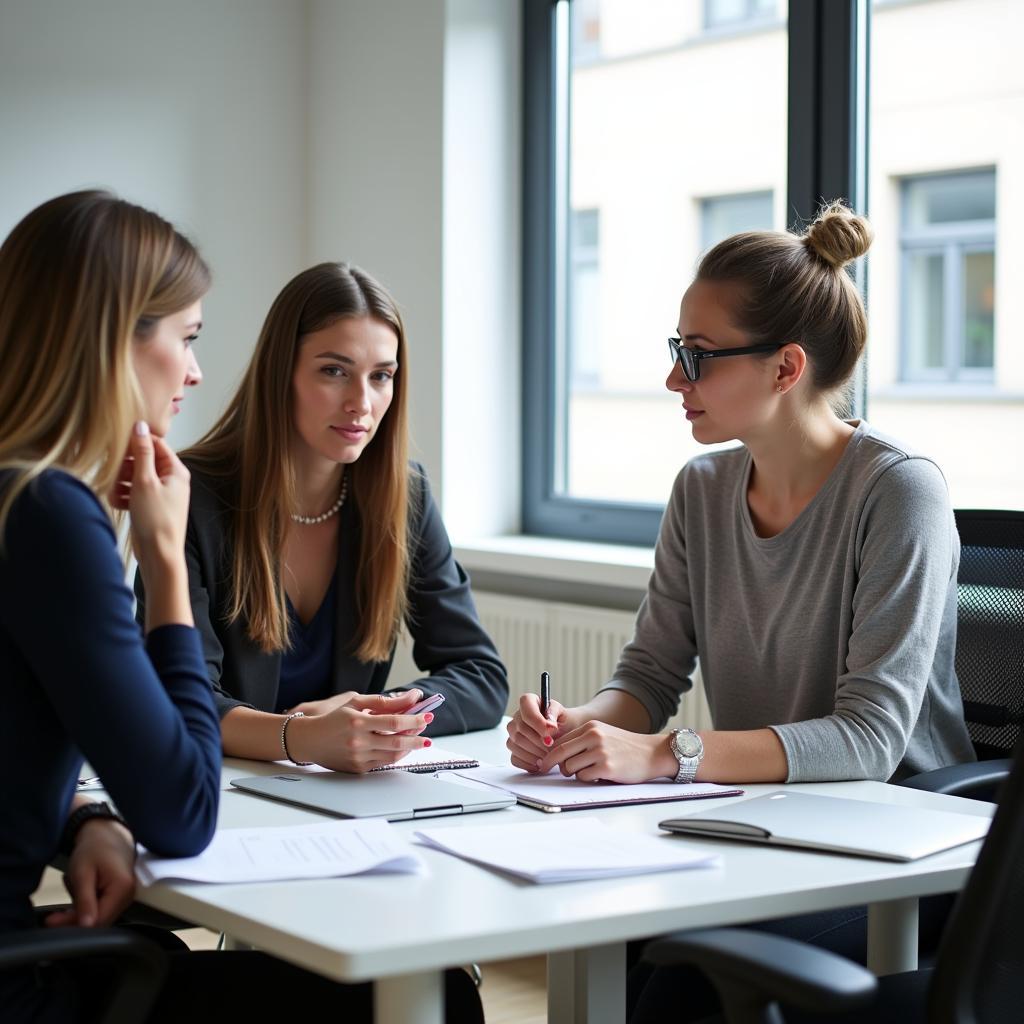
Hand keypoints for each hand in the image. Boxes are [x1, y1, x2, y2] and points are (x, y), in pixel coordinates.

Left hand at [44, 819, 135, 928]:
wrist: (106, 833)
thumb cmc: (93, 849)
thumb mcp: (83, 873)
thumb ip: (85, 900)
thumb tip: (87, 926)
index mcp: (122, 888)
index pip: (98, 920)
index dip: (74, 924)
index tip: (50, 921)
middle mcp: (129, 895)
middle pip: (100, 921)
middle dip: (75, 919)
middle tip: (53, 916)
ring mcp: (126, 896)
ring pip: (99, 917)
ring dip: (81, 912)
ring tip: (71, 893)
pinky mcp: (120, 896)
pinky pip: (102, 909)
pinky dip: (87, 906)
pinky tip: (79, 894)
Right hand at [115, 424, 190, 575]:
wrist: (158, 554)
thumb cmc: (156, 519)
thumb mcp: (145, 481)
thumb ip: (141, 452)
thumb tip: (140, 426)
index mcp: (176, 470)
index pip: (155, 444)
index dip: (134, 444)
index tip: (118, 449)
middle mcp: (171, 480)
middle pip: (141, 460)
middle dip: (125, 468)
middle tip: (116, 477)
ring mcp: (160, 494)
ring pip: (134, 477)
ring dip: (121, 483)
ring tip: (116, 494)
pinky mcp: (149, 506)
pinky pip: (132, 493)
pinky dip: (124, 496)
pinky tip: (119, 504)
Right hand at [288, 691, 434, 771]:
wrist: (308, 740)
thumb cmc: (333, 718)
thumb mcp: (356, 702)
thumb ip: (384, 701)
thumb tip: (411, 697)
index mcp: (358, 722)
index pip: (395, 722)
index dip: (414, 720)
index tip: (427, 716)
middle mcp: (358, 742)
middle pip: (397, 742)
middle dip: (417, 738)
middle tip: (427, 733)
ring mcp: (358, 758)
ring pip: (393, 756)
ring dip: (409, 748)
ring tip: (417, 740)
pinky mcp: (357, 769)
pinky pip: (383, 764)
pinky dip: (396, 756)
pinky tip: (401, 748)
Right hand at [506, 692, 577, 772]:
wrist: (565, 733)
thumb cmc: (563, 721)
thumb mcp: (563, 713)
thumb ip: (554, 714)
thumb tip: (548, 725)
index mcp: (528, 702)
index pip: (526, 710)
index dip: (538, 722)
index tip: (552, 731)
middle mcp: (517, 717)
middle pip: (521, 729)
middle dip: (539, 741)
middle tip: (554, 746)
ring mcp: (513, 733)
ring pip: (516, 744)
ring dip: (535, 753)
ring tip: (550, 755)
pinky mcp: (513, 749)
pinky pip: (514, 758)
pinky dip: (528, 763)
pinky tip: (541, 763)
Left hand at [536, 721, 673, 783]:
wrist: (652, 753)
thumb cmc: (625, 747)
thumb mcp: (603, 734)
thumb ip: (582, 740)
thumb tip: (557, 755)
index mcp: (591, 727)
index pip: (561, 740)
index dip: (550, 754)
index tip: (544, 762)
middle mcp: (594, 737)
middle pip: (560, 753)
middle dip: (551, 764)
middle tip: (546, 770)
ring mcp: (600, 752)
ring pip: (570, 767)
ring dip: (573, 773)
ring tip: (587, 771)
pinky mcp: (607, 768)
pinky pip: (583, 777)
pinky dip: (587, 779)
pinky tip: (598, 775)